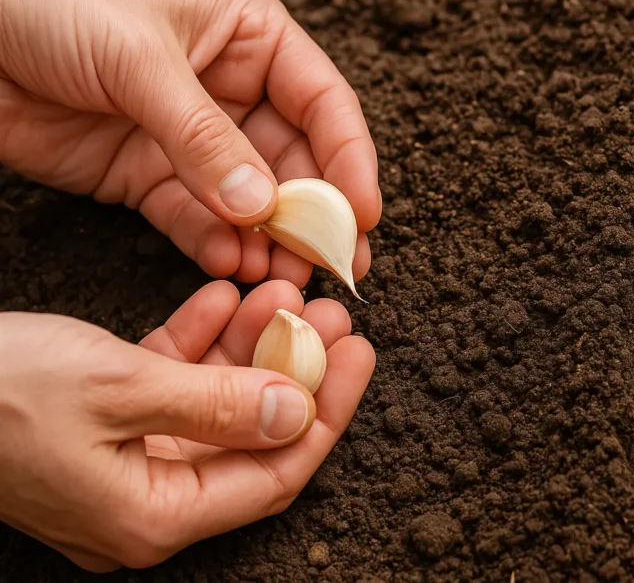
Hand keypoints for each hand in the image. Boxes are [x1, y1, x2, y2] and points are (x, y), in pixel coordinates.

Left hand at [0, 0, 379, 286]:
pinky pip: (196, 219)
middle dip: (314, 216)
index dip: (350, 161)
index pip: (324, 104)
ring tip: (280, 277)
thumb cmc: (53, 2)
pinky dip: (215, 246)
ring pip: (251, 200)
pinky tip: (229, 265)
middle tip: (334, 267)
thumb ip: (205, 139)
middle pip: (296, 161)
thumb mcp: (140, 60)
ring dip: (269, 241)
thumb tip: (262, 208)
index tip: (361, 216)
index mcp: (251, 38)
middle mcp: (233, 88)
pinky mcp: (150, 175)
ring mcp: (193, 137)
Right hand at [0, 280, 374, 571]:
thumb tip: (301, 413)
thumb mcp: (119, 389)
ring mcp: (122, 467)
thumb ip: (218, 405)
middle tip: (329, 311)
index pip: (278, 471)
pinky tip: (220, 297)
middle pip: (253, 437)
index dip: (329, 410)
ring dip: (250, 347)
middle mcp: (145, 503)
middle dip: (297, 369)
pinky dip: (197, 343)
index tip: (361, 349)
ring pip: (215, 406)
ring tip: (280, 290)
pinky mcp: (100, 428)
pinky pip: (168, 388)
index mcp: (156, 516)